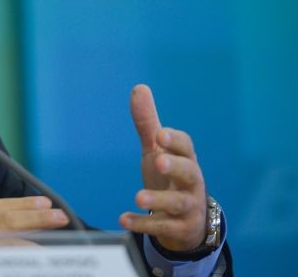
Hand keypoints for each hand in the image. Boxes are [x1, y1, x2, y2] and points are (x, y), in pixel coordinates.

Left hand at [119, 84, 207, 251]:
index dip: (174, 140)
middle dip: (175, 166)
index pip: (186, 146)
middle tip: (158, 160)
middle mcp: (191, 183)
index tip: (159, 134)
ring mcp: (187, 207)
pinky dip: (144, 224)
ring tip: (138, 197)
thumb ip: (148, 123)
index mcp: (186, 160)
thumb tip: (139, 87)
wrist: (187, 221)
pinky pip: (163, 227)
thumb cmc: (170, 177)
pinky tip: (124, 219)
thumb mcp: (158, 151)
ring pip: (178, 203)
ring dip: (158, 200)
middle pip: (190, 173)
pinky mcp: (179, 229)